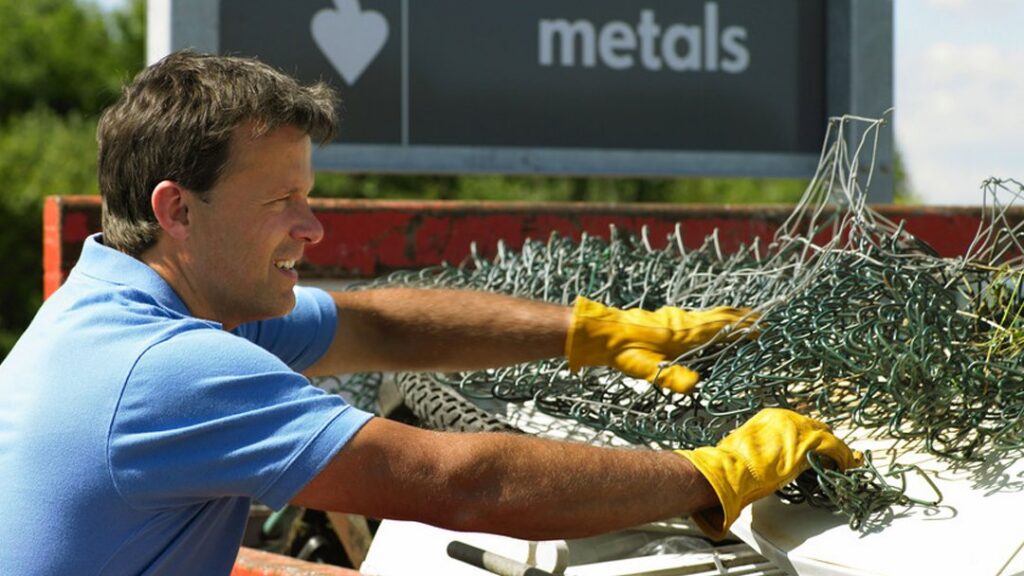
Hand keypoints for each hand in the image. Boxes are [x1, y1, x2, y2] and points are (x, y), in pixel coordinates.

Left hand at [564, 296, 756, 392]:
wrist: (601, 332)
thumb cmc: (624, 351)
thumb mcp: (646, 368)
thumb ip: (671, 376)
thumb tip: (695, 387)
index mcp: (684, 333)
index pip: (721, 328)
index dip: (743, 328)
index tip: (763, 328)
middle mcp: (684, 321)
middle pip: (720, 316)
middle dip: (743, 318)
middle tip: (763, 318)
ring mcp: (676, 318)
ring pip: (710, 314)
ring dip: (729, 316)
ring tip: (745, 318)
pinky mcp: (667, 319)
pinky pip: (699, 316)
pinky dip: (714, 317)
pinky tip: (711, 324)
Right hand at [675, 408, 862, 539]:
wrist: (732, 469)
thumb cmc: (733, 464)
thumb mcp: (747, 449)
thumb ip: (759, 449)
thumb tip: (760, 459)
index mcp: (769, 417)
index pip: (798, 424)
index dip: (808, 438)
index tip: (813, 451)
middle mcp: (785, 417)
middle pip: (815, 426)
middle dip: (824, 442)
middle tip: (830, 457)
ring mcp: (798, 428)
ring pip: (827, 436)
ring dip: (836, 450)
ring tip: (842, 463)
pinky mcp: (809, 442)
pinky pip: (835, 447)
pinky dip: (843, 457)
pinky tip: (845, 467)